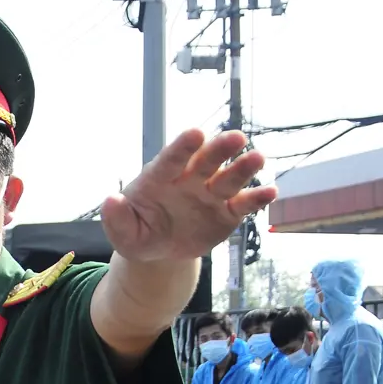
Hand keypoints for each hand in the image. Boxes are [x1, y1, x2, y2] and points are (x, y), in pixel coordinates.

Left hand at [100, 129, 276, 261]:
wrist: (158, 250)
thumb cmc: (137, 233)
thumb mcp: (122, 232)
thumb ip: (117, 217)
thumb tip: (111, 200)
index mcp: (160, 179)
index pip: (171, 159)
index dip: (182, 147)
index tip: (195, 133)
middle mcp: (189, 180)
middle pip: (206, 161)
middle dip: (219, 149)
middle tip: (235, 137)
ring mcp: (210, 194)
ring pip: (229, 178)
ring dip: (243, 168)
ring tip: (258, 158)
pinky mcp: (227, 212)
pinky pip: (243, 204)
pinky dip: (257, 198)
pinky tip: (271, 191)